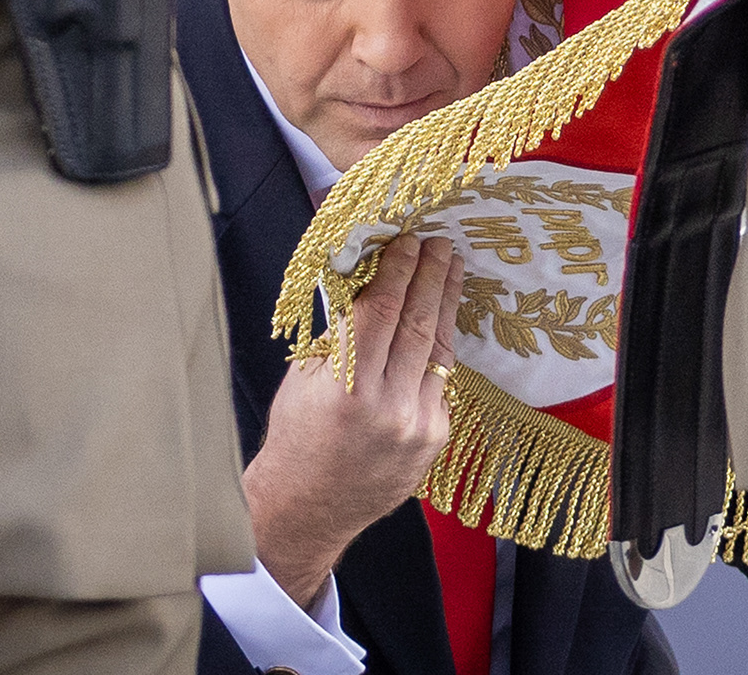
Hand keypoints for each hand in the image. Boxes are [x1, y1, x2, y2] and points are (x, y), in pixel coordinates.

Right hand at [243, 233, 463, 609]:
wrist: (308, 507)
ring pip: (436, 348)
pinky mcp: (435, 438)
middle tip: (439, 243)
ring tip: (450, 267)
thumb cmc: (297, 436)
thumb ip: (339, 331)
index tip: (408, 240)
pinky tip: (440, 318)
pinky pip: (441, 380)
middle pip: (416, 323)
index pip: (379, 312)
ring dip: (445, 303)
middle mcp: (387, 407)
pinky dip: (439, 345)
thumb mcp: (305, 377)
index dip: (397, 270)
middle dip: (430, 276)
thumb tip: (366, 276)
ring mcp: (417, 425)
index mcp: (345, 388)